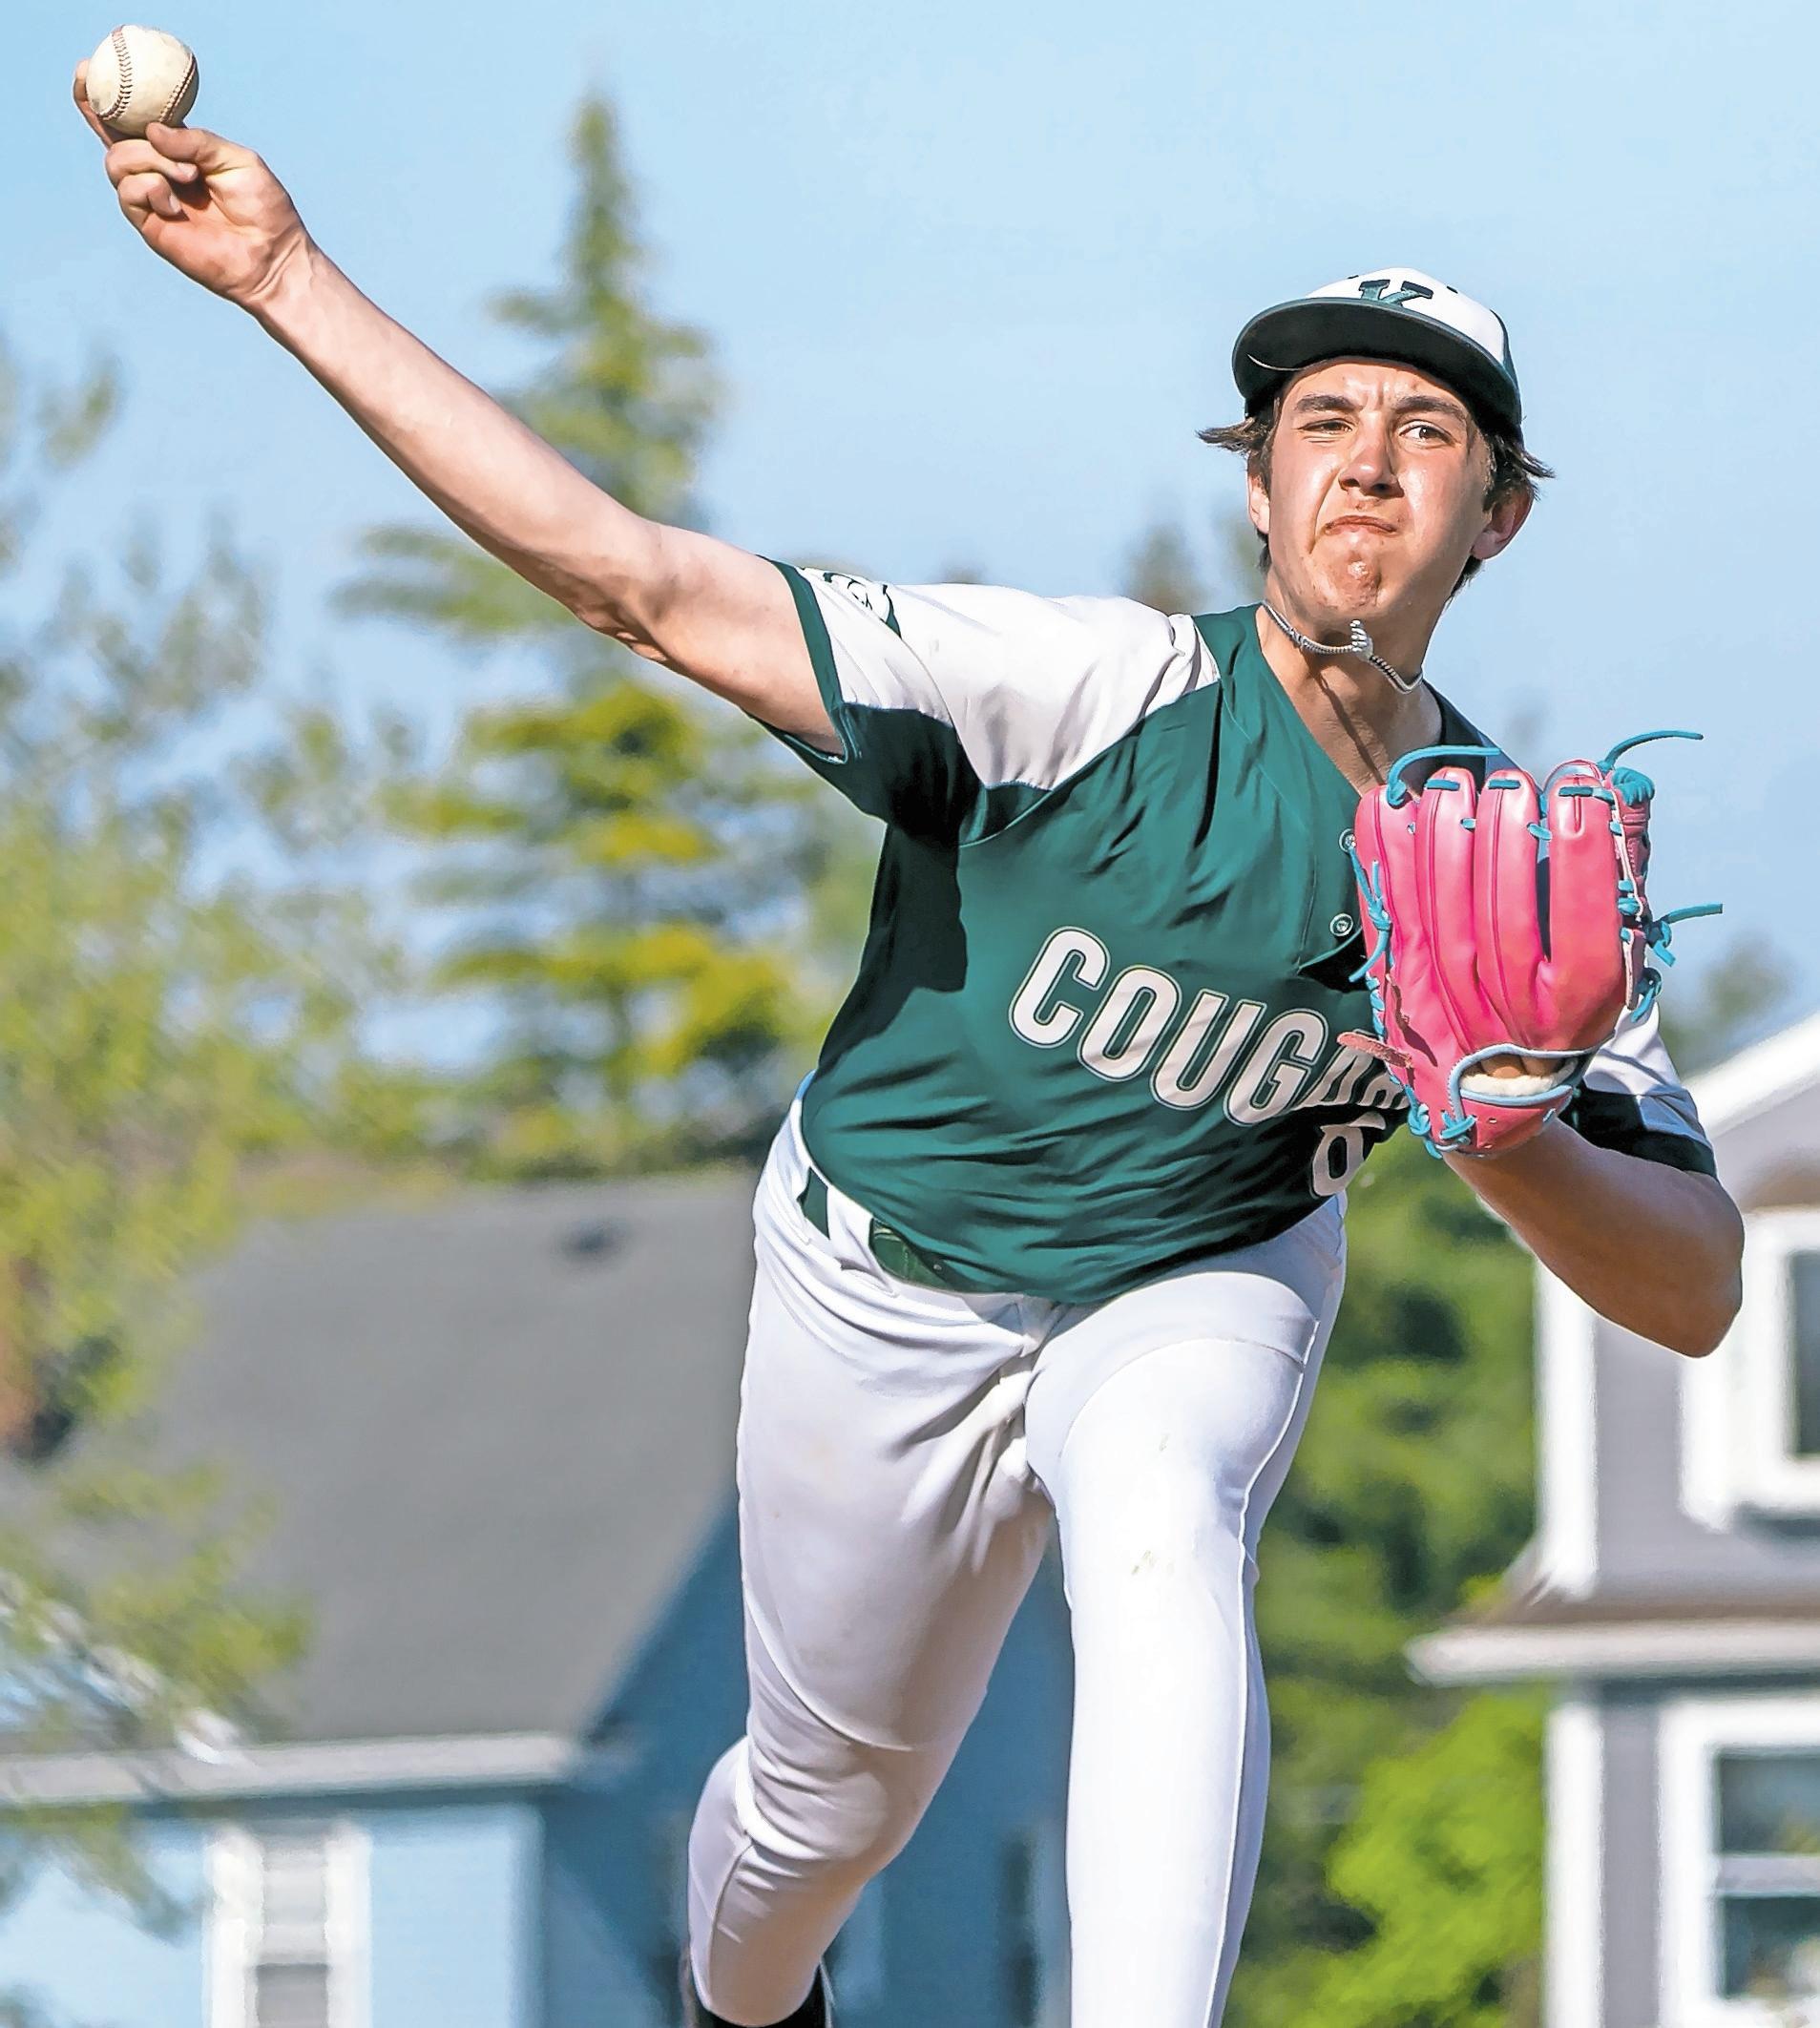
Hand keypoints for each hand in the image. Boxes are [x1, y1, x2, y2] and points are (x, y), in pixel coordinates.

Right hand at [73, 62, 311, 310]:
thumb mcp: (236, 159)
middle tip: (122, 107)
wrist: (273, 256)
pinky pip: (128, 192)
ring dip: (150, 159)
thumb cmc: (263, 207)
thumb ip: (196, 141)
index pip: (135, 120)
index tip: (87, 69)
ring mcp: (152, 198)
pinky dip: (151, 187)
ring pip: (118, 160)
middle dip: (104, 113)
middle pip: (113, 137)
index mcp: (178, 151)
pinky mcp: (150, 225)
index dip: (106, 97)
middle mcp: (159, 171)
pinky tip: (178, 205)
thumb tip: (152, 131)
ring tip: (189, 175)